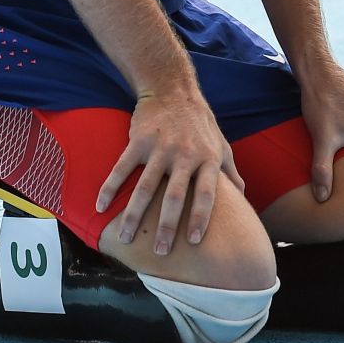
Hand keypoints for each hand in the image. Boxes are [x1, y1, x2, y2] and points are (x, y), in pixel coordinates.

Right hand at [97, 85, 242, 254]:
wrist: (173, 90)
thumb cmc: (201, 123)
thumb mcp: (222, 145)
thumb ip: (231, 173)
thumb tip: (243, 198)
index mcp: (208, 159)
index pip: (207, 193)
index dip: (201, 217)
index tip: (195, 241)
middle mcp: (185, 154)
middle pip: (175, 196)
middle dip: (167, 225)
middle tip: (160, 252)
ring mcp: (160, 147)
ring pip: (146, 186)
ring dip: (134, 214)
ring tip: (126, 238)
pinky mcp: (139, 140)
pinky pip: (122, 168)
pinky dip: (109, 187)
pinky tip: (100, 207)